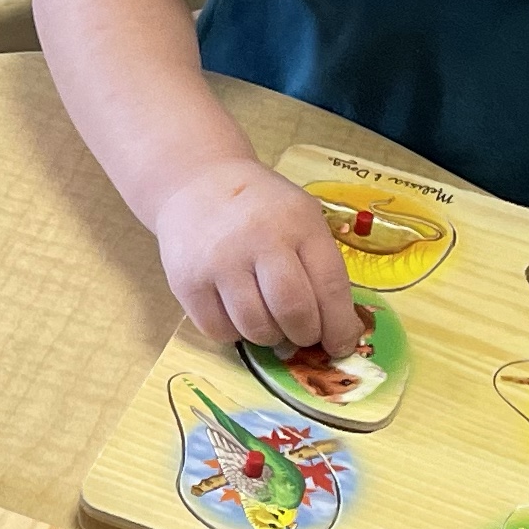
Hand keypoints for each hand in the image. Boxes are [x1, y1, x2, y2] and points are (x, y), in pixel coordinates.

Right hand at [150, 161, 356, 355]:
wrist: (196, 183)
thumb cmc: (261, 207)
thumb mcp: (301, 216)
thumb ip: (319, 264)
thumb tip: (333, 328)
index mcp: (298, 222)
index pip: (330, 286)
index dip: (340, 326)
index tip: (341, 345)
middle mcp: (259, 240)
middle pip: (293, 311)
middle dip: (305, 335)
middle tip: (302, 334)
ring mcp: (219, 262)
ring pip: (255, 327)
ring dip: (270, 337)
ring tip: (269, 323)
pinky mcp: (187, 281)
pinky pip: (219, 330)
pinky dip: (234, 333)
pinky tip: (237, 315)